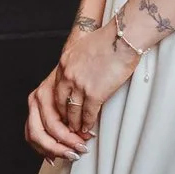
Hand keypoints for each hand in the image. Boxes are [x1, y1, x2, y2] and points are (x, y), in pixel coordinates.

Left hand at [25, 23, 139, 160]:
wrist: (122, 37)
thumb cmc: (107, 41)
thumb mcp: (81, 50)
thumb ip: (74, 65)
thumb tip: (74, 78)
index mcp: (62, 66)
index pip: (52, 95)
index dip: (55, 111)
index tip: (59, 121)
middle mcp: (67, 76)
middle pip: (58, 108)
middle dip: (61, 124)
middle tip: (65, 134)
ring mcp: (80, 85)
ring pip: (72, 114)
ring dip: (75, 128)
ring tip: (78, 136)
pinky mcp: (95, 92)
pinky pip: (88, 115)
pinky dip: (88, 125)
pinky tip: (89, 130)